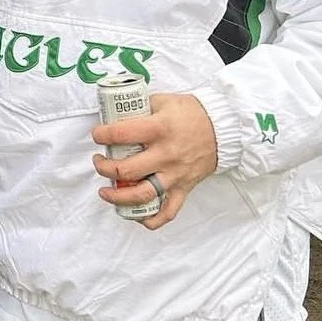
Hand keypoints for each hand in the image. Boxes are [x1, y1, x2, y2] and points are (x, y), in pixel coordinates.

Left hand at [91, 92, 218, 230]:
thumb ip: (140, 107)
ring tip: (105, 191)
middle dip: (104, 167)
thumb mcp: (163, 101)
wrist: (224, 129)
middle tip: (99, 161)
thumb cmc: (192, 113)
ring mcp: (175, 175)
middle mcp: (166, 155)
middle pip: (126, 169)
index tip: (97, 135)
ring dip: (118, 196)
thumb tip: (115, 112)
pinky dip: (151, 219)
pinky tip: (137, 217)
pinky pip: (168, 211)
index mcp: (159, 129)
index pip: (121, 134)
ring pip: (142, 195)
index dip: (102, 135)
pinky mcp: (184, 188)